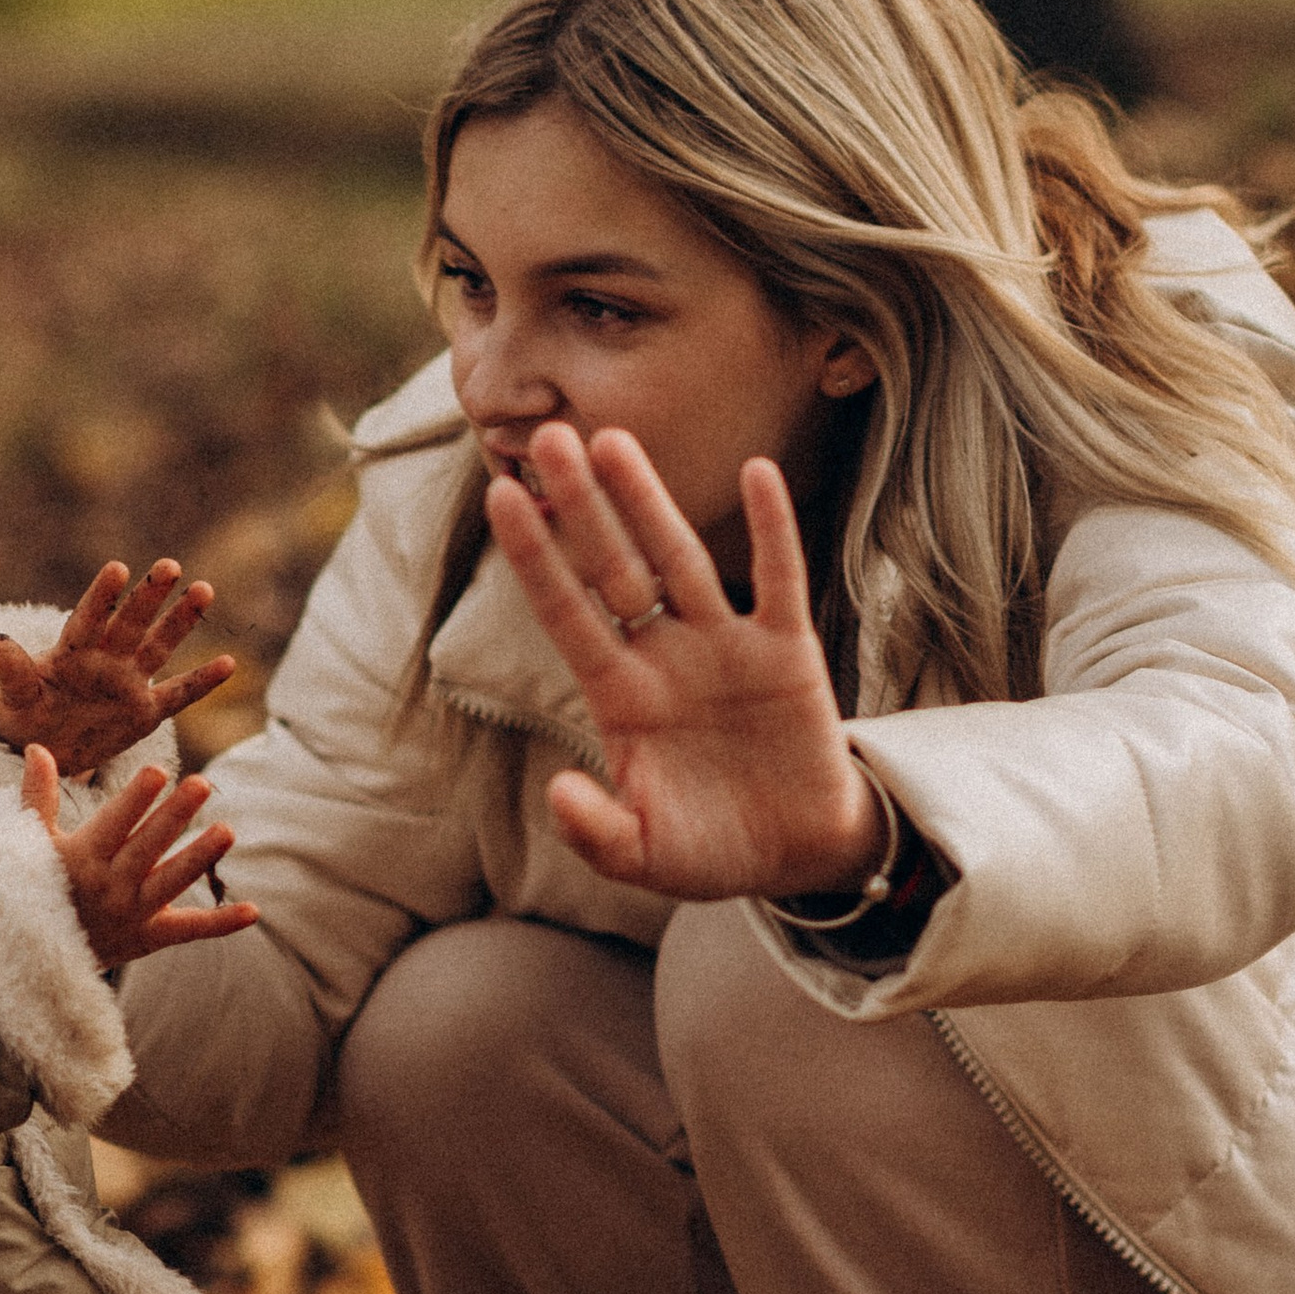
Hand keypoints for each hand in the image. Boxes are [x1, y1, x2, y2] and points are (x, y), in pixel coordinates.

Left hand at [0, 559, 233, 778]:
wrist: (42, 750)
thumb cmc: (23, 715)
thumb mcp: (14, 698)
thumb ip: (12, 672)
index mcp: (70, 651)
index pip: (88, 619)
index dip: (101, 596)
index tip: (118, 569)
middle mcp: (104, 658)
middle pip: (130, 624)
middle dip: (149, 596)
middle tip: (169, 566)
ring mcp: (128, 682)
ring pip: (158, 647)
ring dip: (181, 621)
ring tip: (203, 590)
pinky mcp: (144, 712)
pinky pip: (177, 695)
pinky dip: (202, 682)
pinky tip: (229, 663)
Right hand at [23, 745, 258, 972]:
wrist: (33, 957)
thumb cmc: (34, 888)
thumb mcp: (32, 845)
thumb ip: (38, 796)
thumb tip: (36, 748)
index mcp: (83, 859)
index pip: (113, 824)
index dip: (135, 799)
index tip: (158, 772)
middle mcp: (110, 886)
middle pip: (147, 847)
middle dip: (174, 815)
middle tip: (202, 784)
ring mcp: (132, 913)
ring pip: (171, 882)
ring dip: (199, 857)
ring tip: (227, 830)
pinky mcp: (150, 937)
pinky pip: (189, 930)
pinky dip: (220, 923)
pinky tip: (253, 910)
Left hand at [485, 422, 881, 901]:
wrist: (795, 856)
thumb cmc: (709, 851)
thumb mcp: (645, 856)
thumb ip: (598, 831)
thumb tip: (560, 792)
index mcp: (621, 698)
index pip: (566, 614)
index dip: (535, 559)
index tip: (500, 496)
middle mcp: (665, 658)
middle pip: (614, 568)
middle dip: (581, 507)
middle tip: (547, 436)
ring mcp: (725, 648)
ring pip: (681, 559)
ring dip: (649, 502)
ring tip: (613, 439)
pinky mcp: (788, 654)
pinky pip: (782, 580)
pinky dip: (774, 529)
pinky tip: (759, 473)